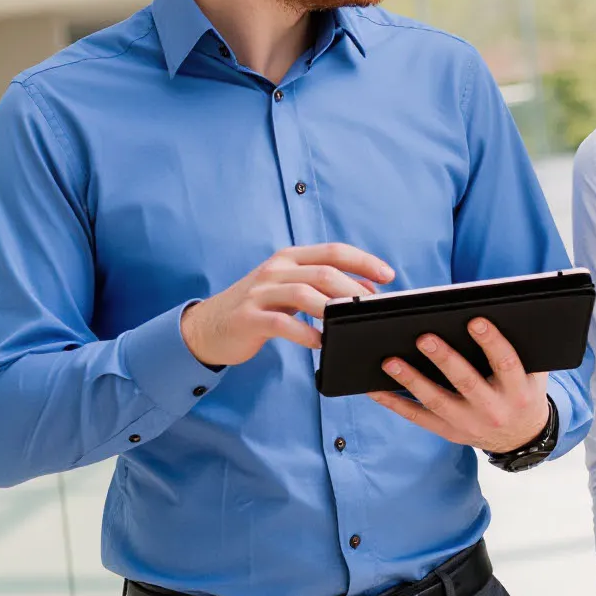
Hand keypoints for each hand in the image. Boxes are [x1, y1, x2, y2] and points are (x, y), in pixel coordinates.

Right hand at [179, 245, 394, 368]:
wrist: (207, 327)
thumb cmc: (256, 308)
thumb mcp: (287, 288)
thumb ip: (320, 286)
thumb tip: (367, 292)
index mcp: (289, 258)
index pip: (333, 251)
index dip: (364, 261)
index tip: (388, 276)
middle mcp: (275, 270)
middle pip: (324, 272)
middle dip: (355, 290)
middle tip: (374, 308)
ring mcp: (260, 293)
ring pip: (305, 294)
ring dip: (333, 310)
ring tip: (350, 325)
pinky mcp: (249, 318)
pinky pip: (282, 324)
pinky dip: (305, 334)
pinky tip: (320, 344)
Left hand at [365, 317, 550, 454]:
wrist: (521, 436)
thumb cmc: (521, 392)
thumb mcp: (531, 373)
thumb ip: (519, 348)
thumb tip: (494, 308)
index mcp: (518, 391)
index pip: (506, 363)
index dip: (491, 342)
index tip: (475, 321)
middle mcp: (494, 410)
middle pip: (466, 382)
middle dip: (444, 360)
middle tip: (424, 338)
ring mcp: (469, 423)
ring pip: (436, 401)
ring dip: (411, 380)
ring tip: (390, 361)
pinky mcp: (449, 432)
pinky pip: (417, 417)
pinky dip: (394, 403)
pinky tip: (376, 389)